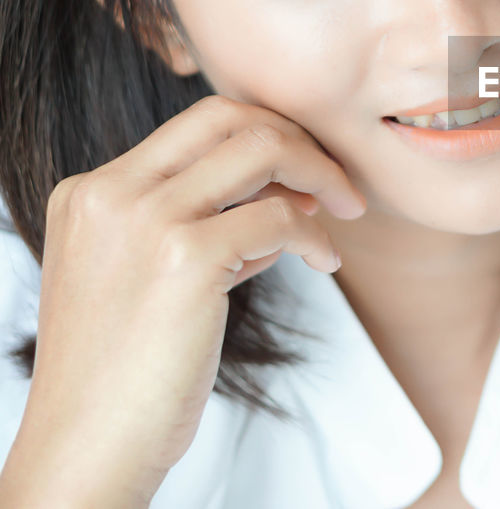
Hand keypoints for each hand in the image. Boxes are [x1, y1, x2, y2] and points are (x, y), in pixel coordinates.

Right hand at [1, 95, 365, 504]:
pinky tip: (325, 262)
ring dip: (321, 173)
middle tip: (338, 180)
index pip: (194, 124)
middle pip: (228, 116)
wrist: (88, 448)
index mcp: (89, 192)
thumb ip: (206, 226)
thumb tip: (291, 191)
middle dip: (297, 138)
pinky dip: (316, 234)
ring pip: (262, 149)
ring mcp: (145, 221)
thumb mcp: (147, 279)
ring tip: (346, 210)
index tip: (304, 170)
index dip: (263, 136)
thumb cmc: (125, 374)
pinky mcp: (184, 259)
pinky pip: (282, 217)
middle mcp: (109, 194)